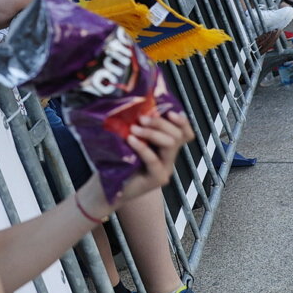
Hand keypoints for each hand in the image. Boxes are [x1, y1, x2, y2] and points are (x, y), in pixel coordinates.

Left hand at [78, 110, 194, 216]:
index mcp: (166, 148)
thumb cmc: (116, 161)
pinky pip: (154, 159)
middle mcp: (169, 158)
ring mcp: (165, 169)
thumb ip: (139, 128)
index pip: (185, 133)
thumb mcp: (130, 141)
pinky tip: (130, 139)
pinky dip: (142, 147)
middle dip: (160, 123)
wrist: (107, 188)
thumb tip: (137, 105)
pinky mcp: (156, 179)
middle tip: (141, 118)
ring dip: (152, 132)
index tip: (169, 111)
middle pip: (177, 135)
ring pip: (170, 144)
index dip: (182, 121)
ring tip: (133, 128)